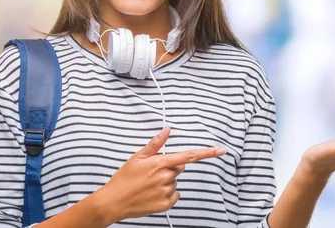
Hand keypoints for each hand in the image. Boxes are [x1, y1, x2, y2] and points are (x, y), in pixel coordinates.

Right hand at [93, 126, 225, 223]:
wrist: (113, 202)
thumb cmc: (124, 178)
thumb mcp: (137, 157)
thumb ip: (156, 144)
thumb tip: (167, 129)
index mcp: (160, 163)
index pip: (189, 156)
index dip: (206, 153)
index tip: (220, 150)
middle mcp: (166, 177)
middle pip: (179, 167)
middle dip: (169, 167)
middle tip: (152, 172)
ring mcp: (166, 191)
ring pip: (175, 181)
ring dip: (166, 181)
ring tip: (148, 184)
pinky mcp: (166, 204)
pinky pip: (174, 194)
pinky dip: (167, 193)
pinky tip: (153, 193)